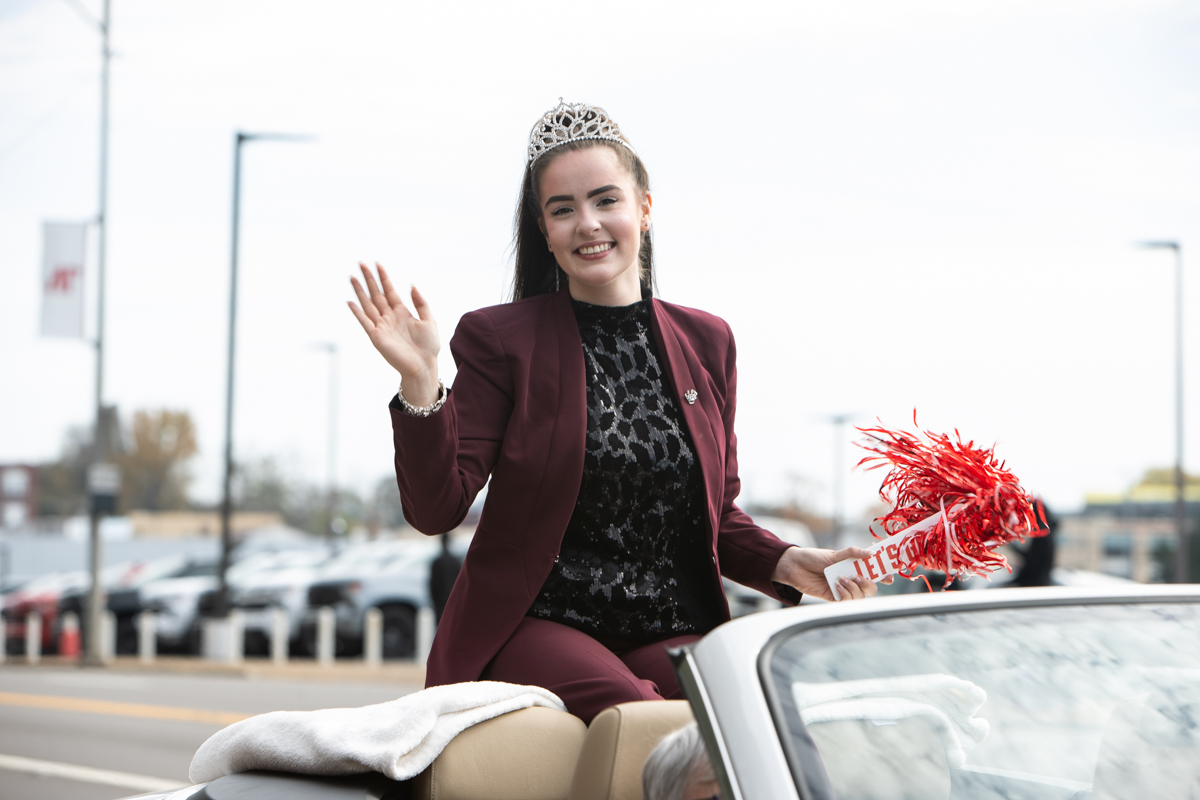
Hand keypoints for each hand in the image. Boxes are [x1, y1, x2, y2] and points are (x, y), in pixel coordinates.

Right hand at [348, 263, 440, 404]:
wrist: (423, 365)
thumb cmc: (428, 346)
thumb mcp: (429, 320)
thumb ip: (421, 303)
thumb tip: (412, 285)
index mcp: (402, 312)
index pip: (390, 291)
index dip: (384, 277)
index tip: (377, 264)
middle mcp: (389, 317)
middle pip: (376, 294)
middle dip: (369, 279)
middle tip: (361, 264)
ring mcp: (382, 326)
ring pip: (368, 304)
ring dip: (360, 291)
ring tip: (352, 277)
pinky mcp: (376, 337)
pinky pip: (365, 321)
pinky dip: (357, 312)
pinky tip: (350, 301)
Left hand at [770, 546, 891, 601]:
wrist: (795, 567)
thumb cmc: (813, 558)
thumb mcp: (834, 554)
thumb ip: (852, 553)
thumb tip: (871, 553)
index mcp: (854, 567)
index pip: (874, 573)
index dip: (884, 575)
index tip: (889, 576)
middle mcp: (851, 579)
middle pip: (871, 588)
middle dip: (870, 584)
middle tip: (860, 577)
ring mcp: (844, 590)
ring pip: (861, 597)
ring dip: (855, 589)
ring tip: (842, 579)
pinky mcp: (835, 598)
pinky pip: (848, 602)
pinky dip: (846, 594)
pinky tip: (836, 585)